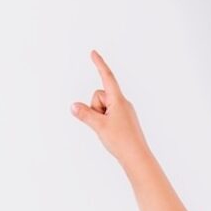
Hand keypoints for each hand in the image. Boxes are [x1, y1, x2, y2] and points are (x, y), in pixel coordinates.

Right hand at [71, 50, 150, 166]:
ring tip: (109, 131)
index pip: (107, 77)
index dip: (99, 64)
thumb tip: (74, 106)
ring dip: (99, 117)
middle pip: (99, 96)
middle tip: (103, 124)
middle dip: (95, 107)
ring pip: (102, 108)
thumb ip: (84, 114)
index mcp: (118, 100)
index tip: (93, 53)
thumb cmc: (122, 141)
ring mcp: (123, 112)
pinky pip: (108, 116)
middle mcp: (122, 103)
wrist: (137, 158)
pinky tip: (112, 135)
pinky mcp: (124, 121)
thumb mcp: (99, 126)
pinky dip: (104, 123)